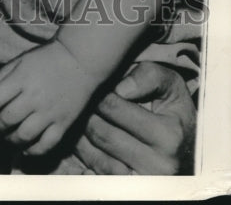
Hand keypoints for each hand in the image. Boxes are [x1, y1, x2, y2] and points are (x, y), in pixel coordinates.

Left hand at [0, 41, 101, 155]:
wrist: (79, 60)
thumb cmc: (46, 59)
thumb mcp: (20, 61)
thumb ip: (0, 77)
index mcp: (20, 80)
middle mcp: (33, 97)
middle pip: (7, 120)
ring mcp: (49, 112)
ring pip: (24, 135)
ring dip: (10, 140)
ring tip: (7, 137)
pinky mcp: (64, 123)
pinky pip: (47, 144)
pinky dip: (34, 151)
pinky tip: (26, 148)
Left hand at [75, 61, 195, 173]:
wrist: (187, 144)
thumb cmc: (172, 109)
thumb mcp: (170, 84)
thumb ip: (147, 76)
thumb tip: (120, 89)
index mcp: (169, 136)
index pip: (114, 107)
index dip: (100, 94)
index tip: (100, 89)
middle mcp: (160, 165)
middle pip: (102, 133)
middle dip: (88, 114)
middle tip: (87, 104)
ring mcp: (145, 182)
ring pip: (96, 157)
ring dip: (82, 136)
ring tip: (85, 121)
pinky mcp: (131, 191)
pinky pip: (98, 176)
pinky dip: (86, 158)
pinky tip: (88, 143)